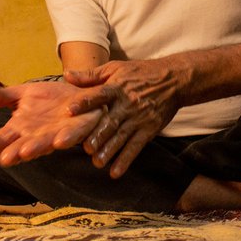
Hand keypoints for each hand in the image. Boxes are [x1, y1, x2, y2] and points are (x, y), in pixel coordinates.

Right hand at [0, 82, 101, 166]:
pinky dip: (68, 137)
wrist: (80, 94)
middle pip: (22, 147)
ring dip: (37, 148)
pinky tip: (60, 140)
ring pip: (46, 144)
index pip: (1, 139)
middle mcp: (38, 137)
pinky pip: (74, 134)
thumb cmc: (50, 100)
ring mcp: (58, 134)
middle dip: (13, 153)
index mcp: (21, 130)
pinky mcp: (79, 128)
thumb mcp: (22, 93)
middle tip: (2, 159)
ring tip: (25, 152)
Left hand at [65, 59, 182, 177]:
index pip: (98, 95)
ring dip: (109, 150)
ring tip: (97, 162)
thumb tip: (66, 76)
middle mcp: (127, 104)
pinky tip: (115, 172)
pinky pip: (136, 147)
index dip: (84, 102)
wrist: (173, 80)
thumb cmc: (140, 73)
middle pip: (110, 121)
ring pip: (121, 137)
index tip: (69, 110)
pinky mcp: (149, 129)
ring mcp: (138, 118)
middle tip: (85, 148)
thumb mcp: (115, 68)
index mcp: (116, 88)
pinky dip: (126, 160)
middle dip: (97, 135)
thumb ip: (90, 75)